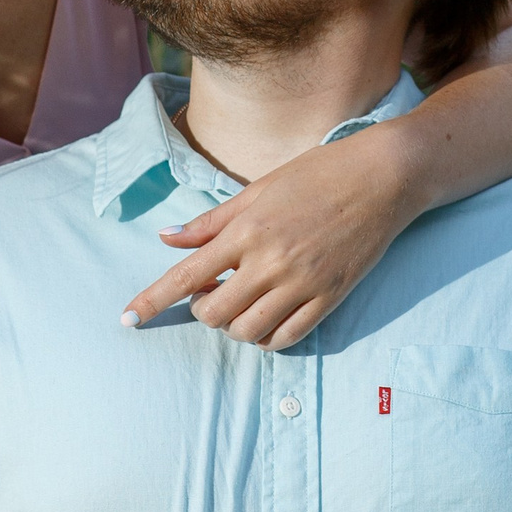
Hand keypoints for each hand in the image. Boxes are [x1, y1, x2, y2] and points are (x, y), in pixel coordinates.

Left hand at [119, 124, 415, 347]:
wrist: (383, 177)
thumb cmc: (318, 173)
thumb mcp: (258, 189)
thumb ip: (211, 222)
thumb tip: (167, 239)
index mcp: (247, 229)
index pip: (186, 275)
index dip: (153, 300)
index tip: (128, 318)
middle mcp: (270, 261)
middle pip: (214, 314)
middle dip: (202, 311)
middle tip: (212, 293)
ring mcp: (302, 283)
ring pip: (248, 332)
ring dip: (234, 327)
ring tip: (241, 305)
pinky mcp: (329, 297)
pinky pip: (287, 338)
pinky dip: (267, 338)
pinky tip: (266, 321)